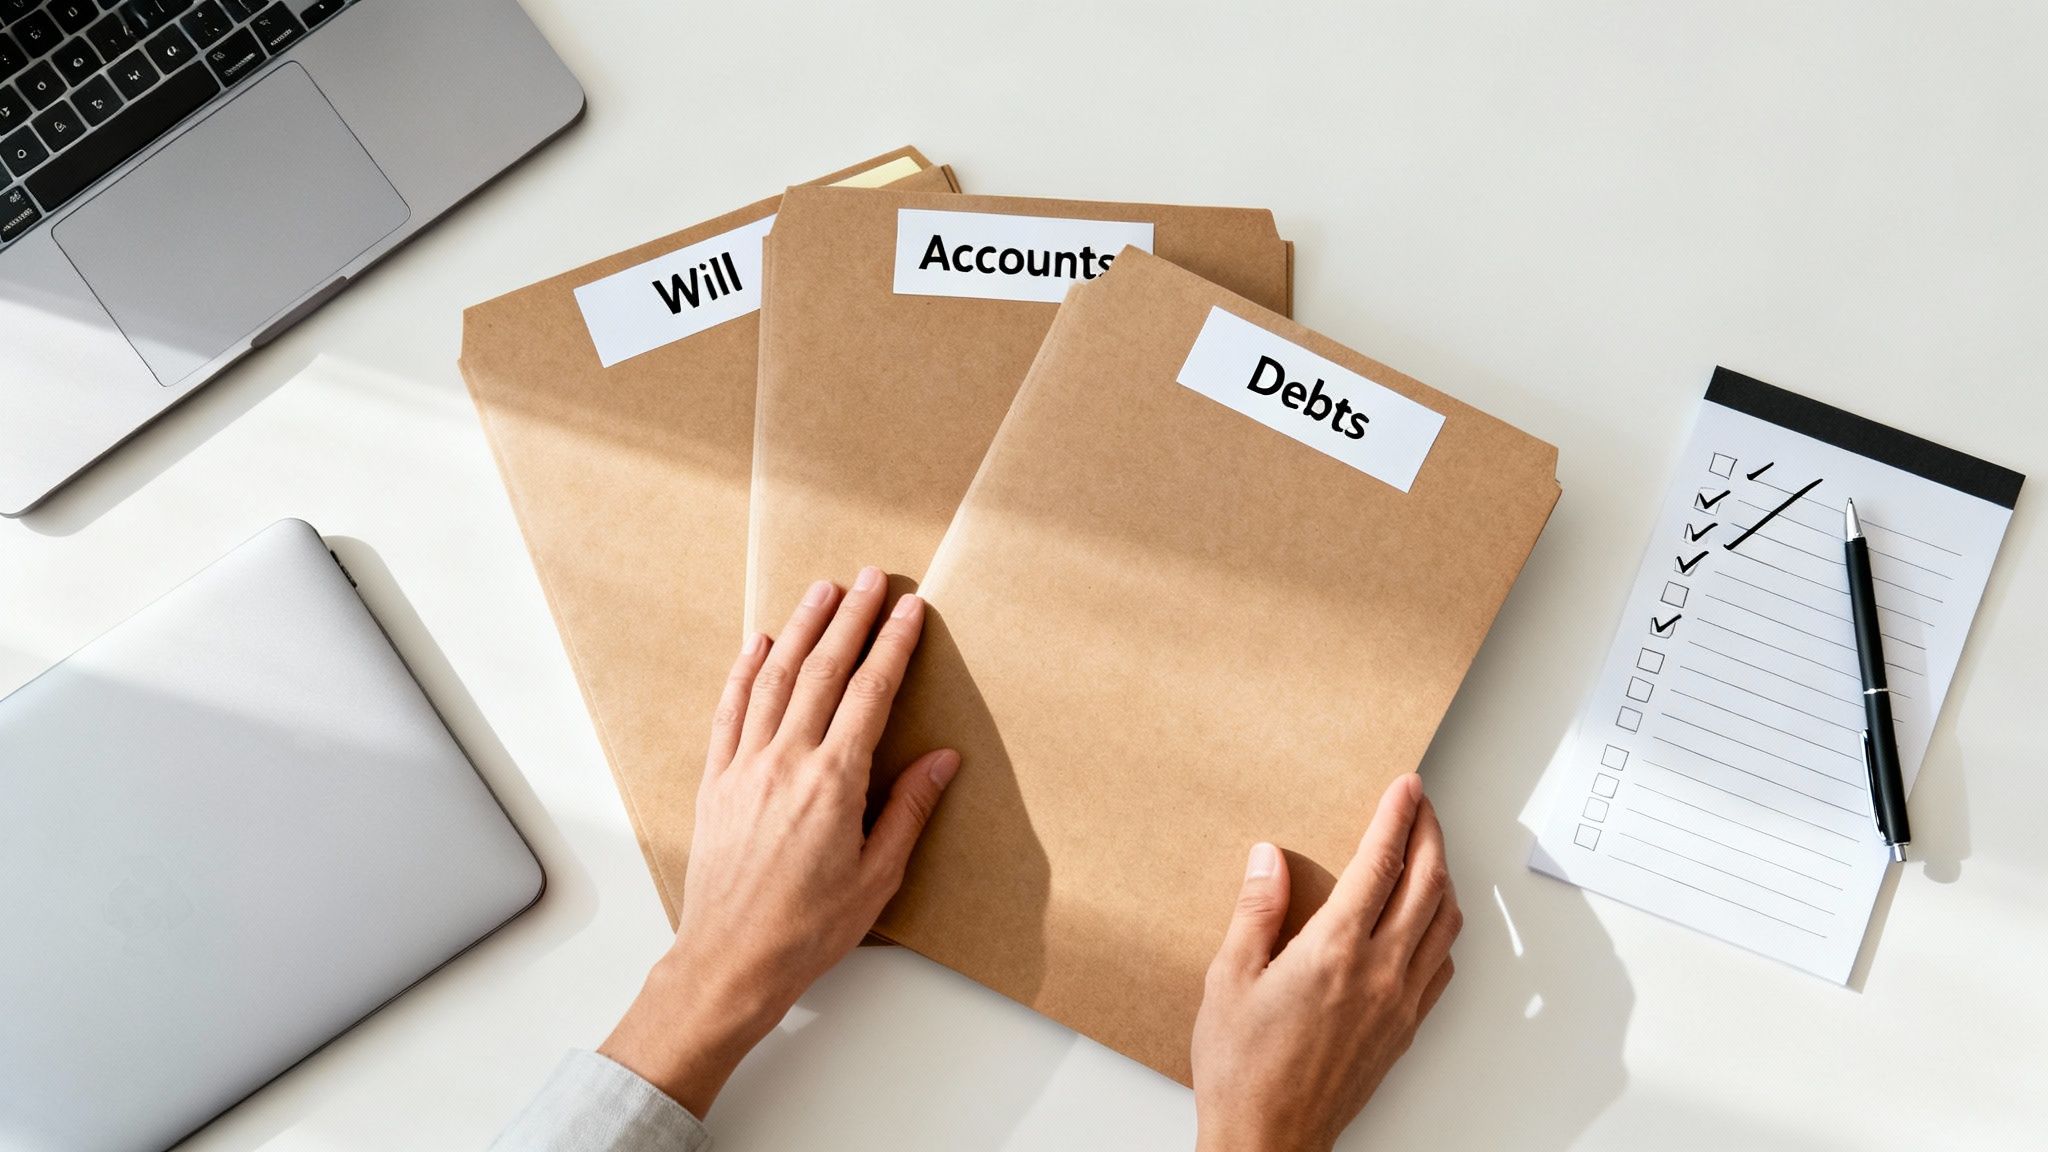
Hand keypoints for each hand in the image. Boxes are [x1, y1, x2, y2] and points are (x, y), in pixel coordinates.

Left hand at [599, 568, 959, 1117]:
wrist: (731, 960)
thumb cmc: (808, 929)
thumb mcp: (878, 876)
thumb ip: (908, 809)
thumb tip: (942, 759)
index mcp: (834, 783)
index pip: (869, 693)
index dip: (893, 645)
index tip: (910, 608)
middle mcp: (786, 762)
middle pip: (823, 670)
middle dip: (852, 619)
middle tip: (871, 578)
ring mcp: (745, 766)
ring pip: (775, 678)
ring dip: (802, 628)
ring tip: (823, 591)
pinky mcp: (716, 780)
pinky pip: (730, 710)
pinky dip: (745, 670)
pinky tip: (759, 643)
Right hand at [1190, 774, 1460, 1151]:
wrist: (1269, 1139)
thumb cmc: (1242, 1068)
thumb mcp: (1228, 978)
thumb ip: (1255, 911)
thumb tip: (1269, 858)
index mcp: (1334, 952)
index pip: (1381, 864)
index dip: (1396, 817)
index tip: (1405, 787)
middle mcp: (1379, 973)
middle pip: (1428, 884)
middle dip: (1431, 834)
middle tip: (1423, 804)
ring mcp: (1399, 1003)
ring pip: (1445, 923)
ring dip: (1444, 877)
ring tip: (1429, 851)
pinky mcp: (1404, 1030)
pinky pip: (1441, 965)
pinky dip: (1442, 928)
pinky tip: (1426, 921)